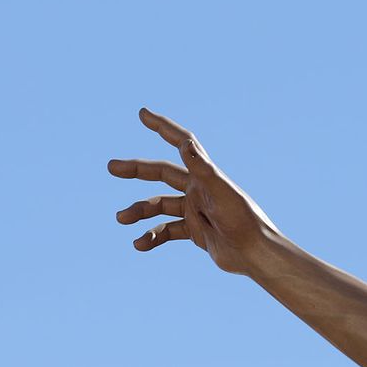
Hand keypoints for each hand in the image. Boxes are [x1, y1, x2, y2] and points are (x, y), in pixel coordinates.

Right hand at [107, 107, 282, 275]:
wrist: (255, 252)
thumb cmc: (244, 220)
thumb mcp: (222, 192)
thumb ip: (203, 169)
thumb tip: (186, 144)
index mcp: (204, 174)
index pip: (181, 143)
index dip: (162, 127)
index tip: (143, 114)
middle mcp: (198, 188)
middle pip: (161, 173)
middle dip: (136, 169)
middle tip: (112, 167)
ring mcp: (195, 210)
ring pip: (159, 205)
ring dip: (139, 211)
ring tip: (121, 218)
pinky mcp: (194, 232)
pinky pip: (166, 231)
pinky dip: (151, 236)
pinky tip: (139, 244)